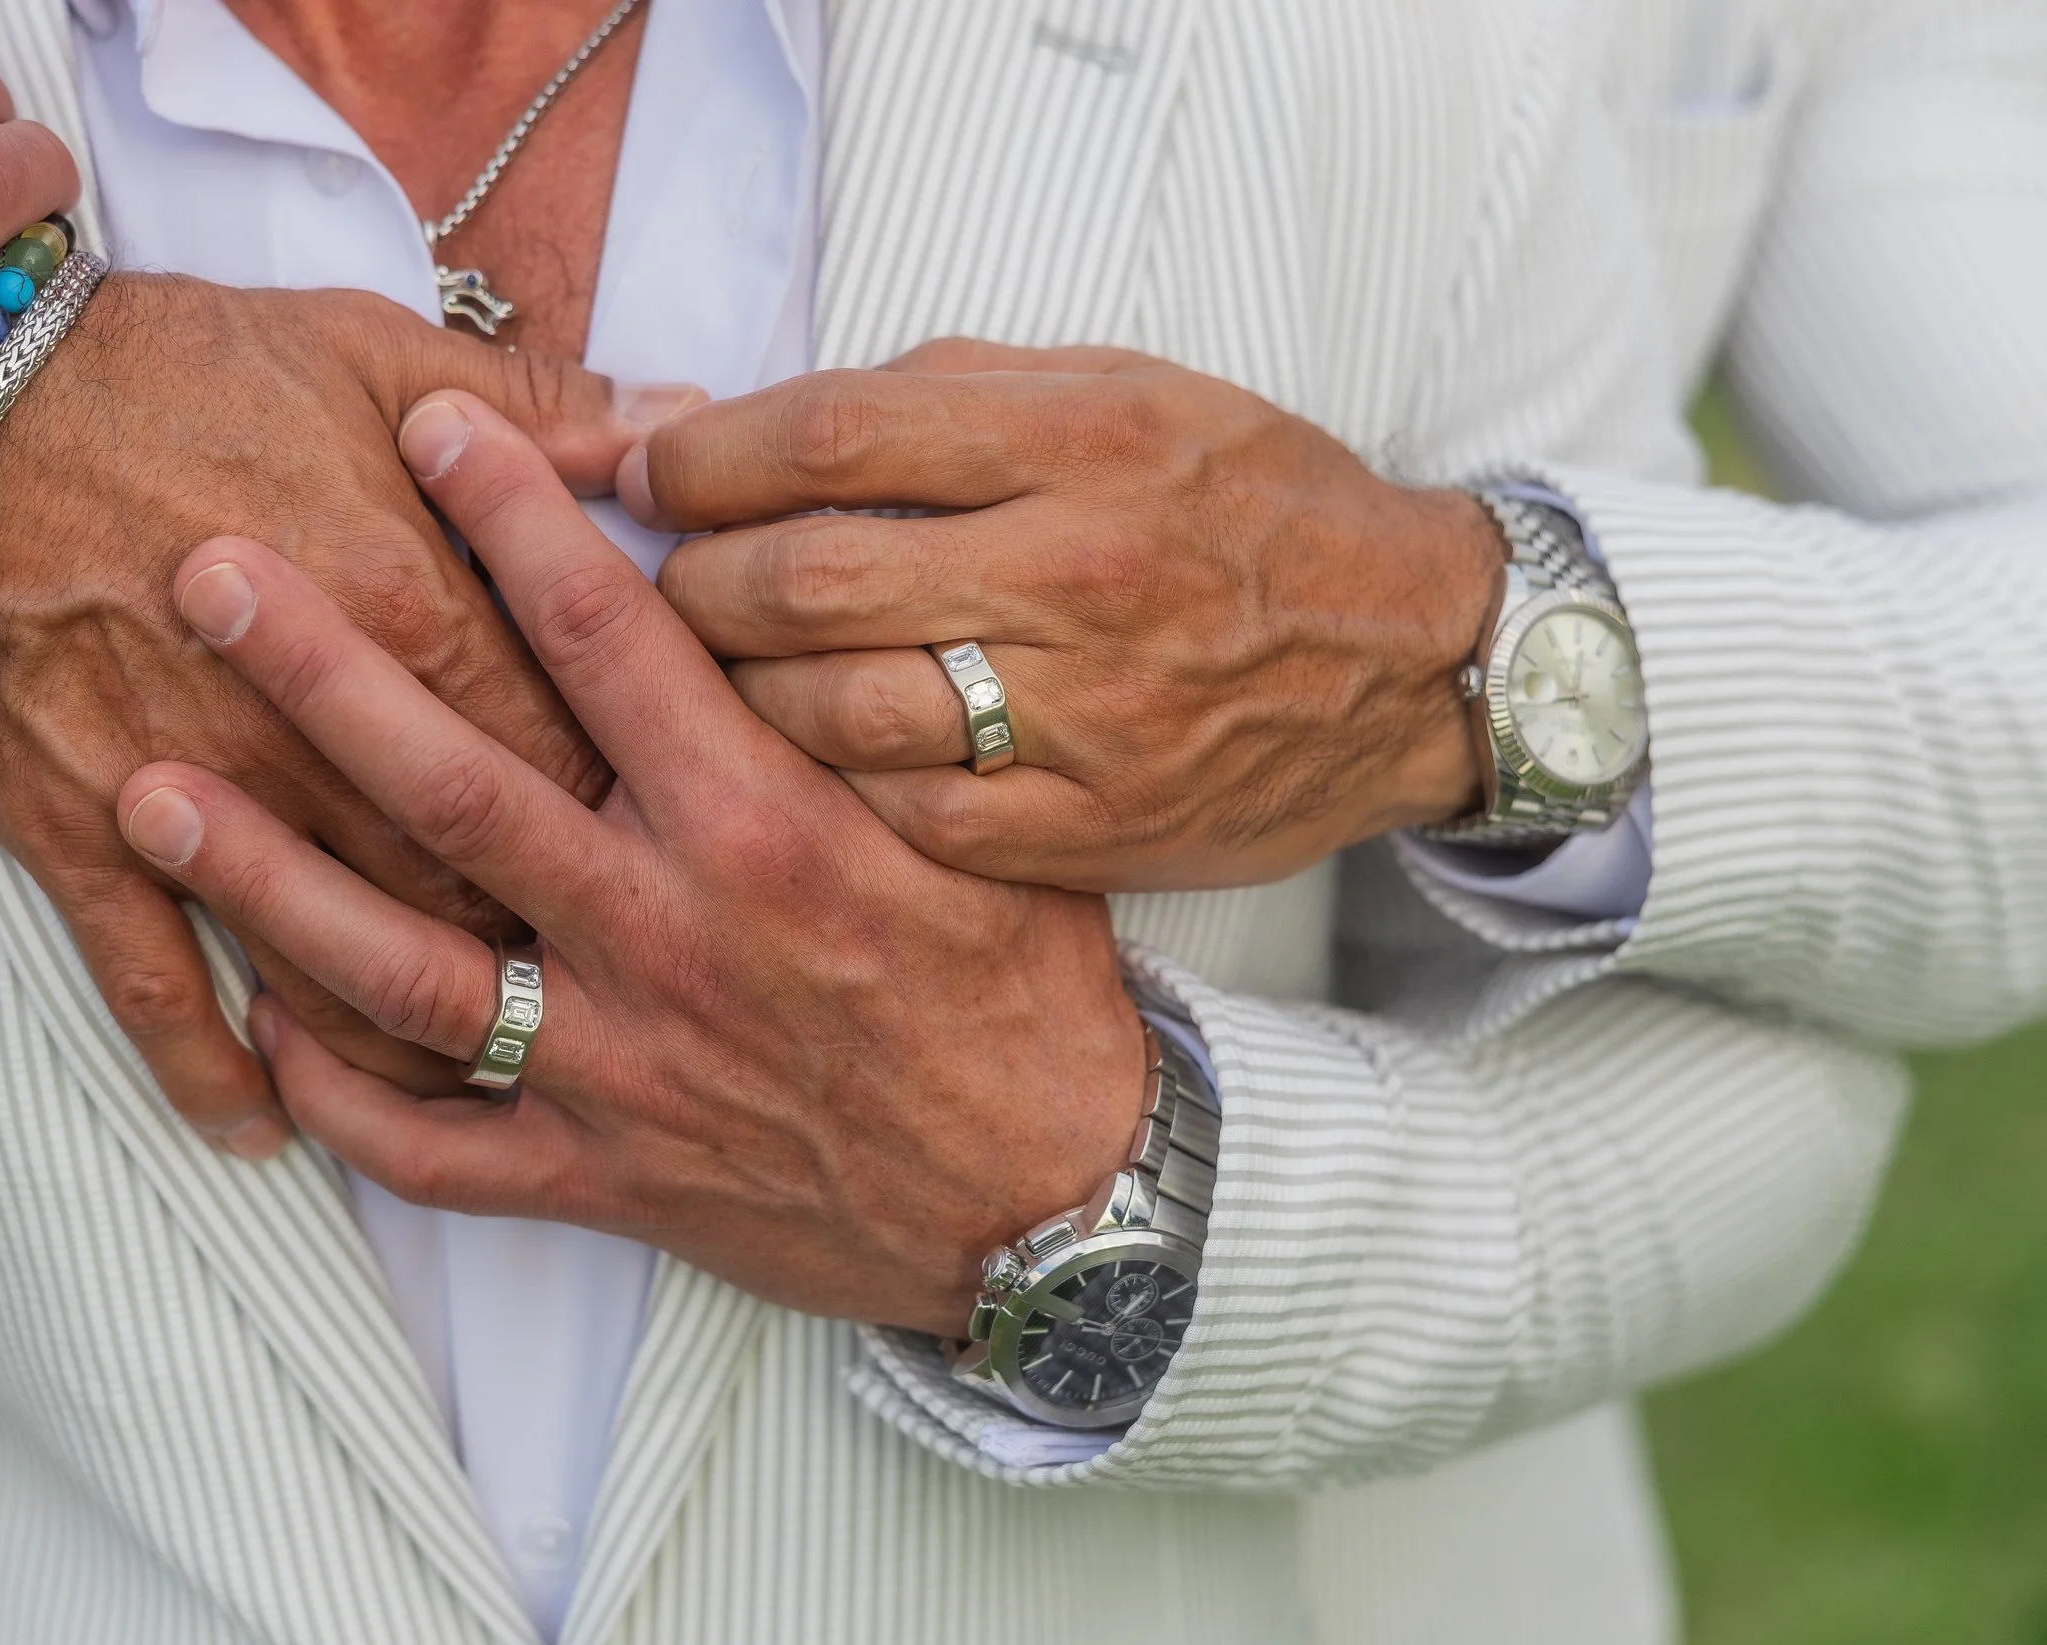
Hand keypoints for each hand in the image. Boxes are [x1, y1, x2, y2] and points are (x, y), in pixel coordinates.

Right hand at [0, 273, 698, 1155]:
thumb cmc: (179, 365)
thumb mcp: (374, 351)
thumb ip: (542, 409)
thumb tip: (679, 425)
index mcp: (411, 610)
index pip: (560, 756)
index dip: (620, 813)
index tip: (658, 850)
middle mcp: (318, 731)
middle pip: (470, 880)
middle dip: (540, 942)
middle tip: (594, 987)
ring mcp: (195, 794)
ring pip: (336, 965)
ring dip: (406, 1039)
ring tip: (465, 1079)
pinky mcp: (78, 832)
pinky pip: (154, 982)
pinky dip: (207, 1067)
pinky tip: (259, 1126)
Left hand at [115, 393, 1144, 1333]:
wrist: (1056, 1203)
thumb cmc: (1022, 992)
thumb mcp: (962, 819)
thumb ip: (839, 704)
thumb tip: (747, 573)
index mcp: (763, 825)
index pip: (608, 636)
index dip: (507, 514)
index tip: (423, 425)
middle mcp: (668, 933)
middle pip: (455, 782)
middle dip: (317, 671)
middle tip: (205, 575)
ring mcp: (621, 1064)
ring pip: (399, 969)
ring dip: (262, 879)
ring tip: (144, 799)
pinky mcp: (604, 1174)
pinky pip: (437, 1147)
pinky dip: (338, 1098)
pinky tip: (259, 1034)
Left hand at [627, 340, 1507, 892]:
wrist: (1413, 660)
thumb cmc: (1256, 509)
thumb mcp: (1130, 393)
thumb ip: (955, 394)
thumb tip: (773, 416)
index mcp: (1087, 442)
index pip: (835, 435)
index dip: (710, 456)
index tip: (656, 473)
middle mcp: (1085, 575)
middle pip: (810, 582)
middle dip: (696, 585)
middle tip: (667, 585)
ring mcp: (1090, 716)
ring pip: (839, 715)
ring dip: (741, 696)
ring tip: (717, 677)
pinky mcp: (1096, 827)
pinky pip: (912, 817)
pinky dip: (836, 791)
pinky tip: (811, 766)